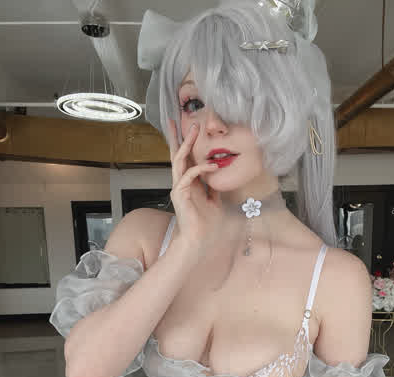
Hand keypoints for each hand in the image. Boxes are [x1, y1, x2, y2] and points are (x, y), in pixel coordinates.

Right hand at [167, 118, 224, 256]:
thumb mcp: (214, 200)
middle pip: (176, 154)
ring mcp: (178, 187)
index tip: (184, 127)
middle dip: (178, 137)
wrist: (199, 239)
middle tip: (178, 120)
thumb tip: (217, 176)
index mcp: (188, 183)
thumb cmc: (205, 223)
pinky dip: (201, 168)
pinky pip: (189, 175)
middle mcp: (181, 183)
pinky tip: (213, 165)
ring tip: (194, 130)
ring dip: (186, 144)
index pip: (184, 159)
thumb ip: (213, 187)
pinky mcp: (179, 193)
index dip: (184, 143)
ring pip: (179, 160)